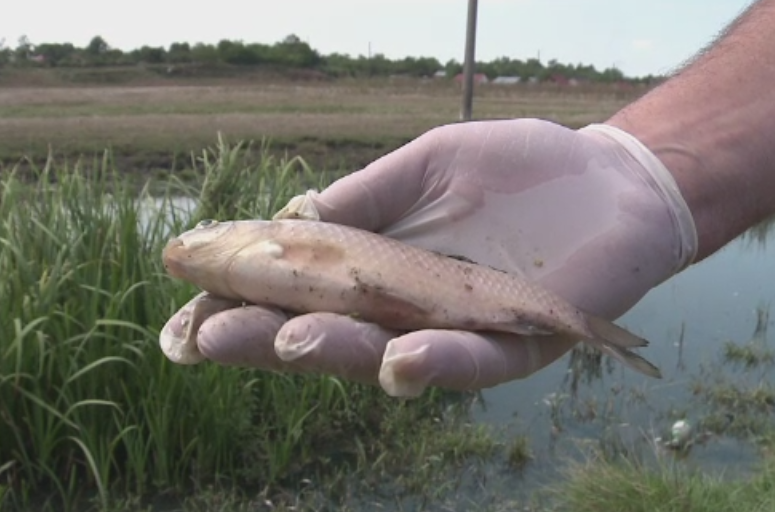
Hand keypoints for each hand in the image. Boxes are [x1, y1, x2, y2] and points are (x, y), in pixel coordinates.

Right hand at [160, 119, 696, 396]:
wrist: (607, 177)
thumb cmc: (515, 170)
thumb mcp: (422, 167)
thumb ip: (362, 201)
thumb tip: (287, 222)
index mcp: (380, 273)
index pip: (298, 298)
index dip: (242, 309)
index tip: (184, 319)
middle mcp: (408, 313)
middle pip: (329, 336)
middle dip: (268, 340)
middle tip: (211, 338)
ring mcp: (459, 333)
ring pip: (388, 356)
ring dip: (339, 354)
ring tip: (291, 342)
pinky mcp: (516, 344)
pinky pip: (472, 365)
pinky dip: (436, 366)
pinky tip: (398, 360)